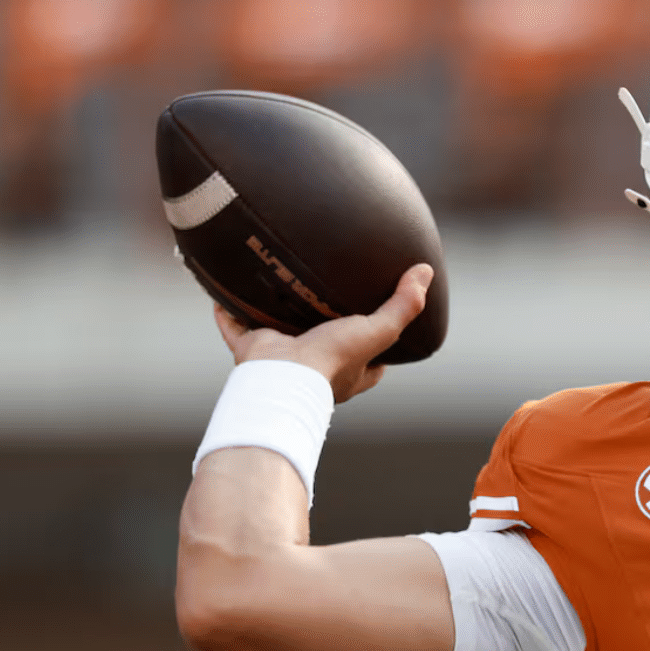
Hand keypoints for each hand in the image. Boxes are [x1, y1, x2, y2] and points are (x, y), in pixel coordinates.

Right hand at [214, 264, 432, 403]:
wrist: (282, 377)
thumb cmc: (333, 360)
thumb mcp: (378, 332)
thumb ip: (403, 306)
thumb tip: (425, 273)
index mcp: (347, 370)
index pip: (371, 361)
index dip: (377, 343)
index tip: (380, 321)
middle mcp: (315, 366)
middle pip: (322, 342)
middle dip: (322, 325)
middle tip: (324, 296)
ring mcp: (282, 357)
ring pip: (279, 333)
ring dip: (276, 315)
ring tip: (278, 286)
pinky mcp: (252, 350)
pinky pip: (236, 328)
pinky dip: (228, 314)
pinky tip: (224, 293)